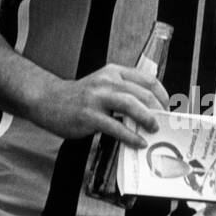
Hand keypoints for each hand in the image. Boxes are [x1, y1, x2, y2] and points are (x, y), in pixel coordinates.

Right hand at [33, 64, 170, 147]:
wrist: (47, 100)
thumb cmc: (79, 97)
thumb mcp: (102, 85)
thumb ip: (123, 92)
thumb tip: (150, 111)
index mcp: (113, 72)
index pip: (147, 79)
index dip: (162, 94)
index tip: (167, 108)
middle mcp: (106, 81)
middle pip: (142, 92)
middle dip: (158, 109)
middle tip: (164, 123)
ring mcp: (97, 98)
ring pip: (130, 104)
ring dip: (147, 118)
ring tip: (154, 130)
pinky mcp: (89, 116)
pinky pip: (115, 126)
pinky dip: (130, 136)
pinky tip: (137, 142)